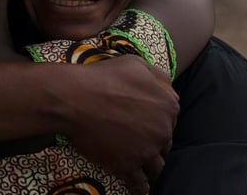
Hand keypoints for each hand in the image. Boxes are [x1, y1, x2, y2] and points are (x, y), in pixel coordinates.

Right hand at [59, 55, 177, 179]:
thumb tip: (170, 89)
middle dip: (155, 144)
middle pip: (165, 143)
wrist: (74, 97)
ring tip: (143, 167)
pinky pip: (139, 183)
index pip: (171, 119)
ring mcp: (146, 150)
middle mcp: (163, 130)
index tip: (147, 123)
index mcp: (168, 106)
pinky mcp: (127, 165)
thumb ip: (159, 77)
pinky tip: (140, 189)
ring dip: (151, 166)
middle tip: (140, 143)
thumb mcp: (136, 64)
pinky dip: (140, 187)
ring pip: (157, 166)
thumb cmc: (102, 77)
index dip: (158, 121)